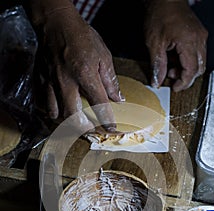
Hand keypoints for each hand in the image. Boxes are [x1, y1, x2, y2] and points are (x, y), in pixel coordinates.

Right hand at [25, 0, 123, 131]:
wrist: (56, 23)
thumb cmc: (81, 37)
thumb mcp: (103, 55)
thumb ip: (110, 80)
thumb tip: (118, 98)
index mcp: (85, 74)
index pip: (98, 104)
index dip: (106, 120)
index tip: (111, 128)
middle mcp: (66, 82)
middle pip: (72, 116)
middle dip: (83, 128)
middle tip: (91, 129)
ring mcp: (51, 82)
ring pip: (55, 113)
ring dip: (66, 122)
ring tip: (76, 122)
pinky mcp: (41, 80)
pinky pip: (44, 104)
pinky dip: (52, 111)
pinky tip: (60, 111)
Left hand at [143, 0, 207, 90]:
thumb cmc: (159, 14)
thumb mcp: (154, 43)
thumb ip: (157, 65)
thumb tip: (157, 81)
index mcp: (188, 41)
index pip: (191, 71)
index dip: (183, 83)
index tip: (174, 88)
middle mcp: (198, 39)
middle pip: (198, 68)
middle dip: (185, 77)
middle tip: (170, 78)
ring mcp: (200, 36)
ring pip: (199, 62)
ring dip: (185, 69)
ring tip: (170, 67)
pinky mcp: (198, 35)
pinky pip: (197, 53)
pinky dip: (187, 60)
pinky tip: (174, 58)